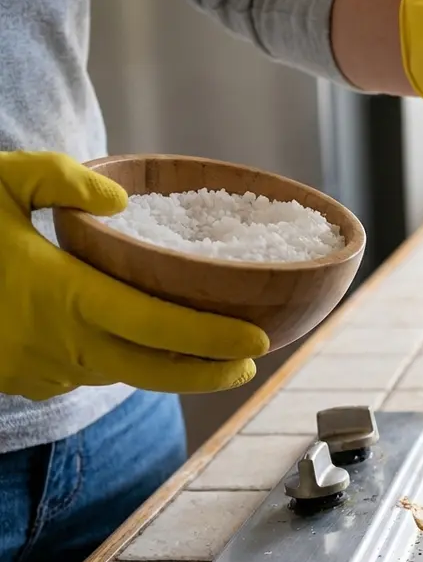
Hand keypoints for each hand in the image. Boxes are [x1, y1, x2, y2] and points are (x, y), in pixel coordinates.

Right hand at [0, 151, 269, 400]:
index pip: (159, 328)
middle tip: (250, 363)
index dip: (213, 339)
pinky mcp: (24, 380)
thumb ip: (61, 181)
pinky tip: (138, 343)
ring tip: (208, 352)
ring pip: (121, 375)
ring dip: (166, 369)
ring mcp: (39, 370)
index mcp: (62, 297)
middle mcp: (58, 345)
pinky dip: (118, 362)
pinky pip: (86, 373)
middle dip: (209, 372)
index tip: (258, 341)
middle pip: (154, 371)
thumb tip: (119, 199)